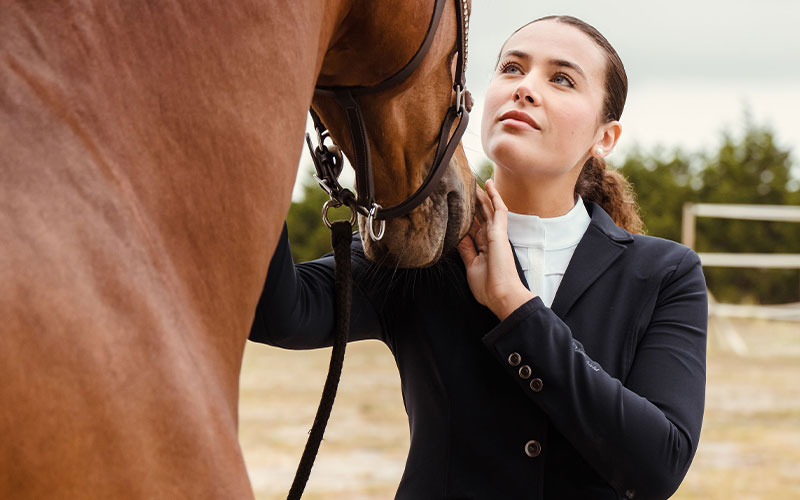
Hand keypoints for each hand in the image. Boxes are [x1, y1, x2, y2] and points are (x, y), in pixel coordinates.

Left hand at [457, 179, 534, 319]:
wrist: (501, 295)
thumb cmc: (488, 287)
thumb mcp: (471, 266)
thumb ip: (466, 250)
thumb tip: (457, 237)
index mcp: (483, 247)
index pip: (473, 226)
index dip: (466, 215)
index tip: (456, 205)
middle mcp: (490, 238)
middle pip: (480, 214)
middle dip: (473, 201)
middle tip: (464, 186)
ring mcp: (496, 234)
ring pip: (488, 208)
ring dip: (481, 194)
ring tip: (473, 180)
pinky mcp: (500, 233)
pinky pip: (498, 210)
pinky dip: (494, 197)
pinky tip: (488, 185)